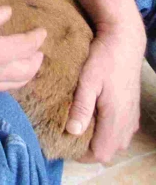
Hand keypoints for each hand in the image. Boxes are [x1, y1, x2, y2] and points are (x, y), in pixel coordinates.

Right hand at [0, 0, 45, 91]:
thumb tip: (8, 14)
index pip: (26, 47)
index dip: (36, 38)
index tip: (42, 30)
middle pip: (25, 71)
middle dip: (36, 60)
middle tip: (39, 49)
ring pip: (14, 84)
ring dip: (26, 74)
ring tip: (28, 64)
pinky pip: (0, 88)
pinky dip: (11, 82)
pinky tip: (6, 75)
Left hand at [66, 23, 145, 162]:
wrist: (124, 42)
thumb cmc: (104, 59)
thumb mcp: (88, 80)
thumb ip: (82, 106)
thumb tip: (72, 131)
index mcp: (116, 119)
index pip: (100, 154)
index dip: (81, 154)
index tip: (64, 142)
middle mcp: (127, 124)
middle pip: (107, 151)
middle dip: (88, 148)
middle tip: (68, 132)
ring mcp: (131, 118)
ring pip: (115, 143)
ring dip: (98, 139)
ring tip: (78, 124)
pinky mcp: (132, 111)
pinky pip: (120, 132)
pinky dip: (107, 131)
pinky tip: (92, 116)